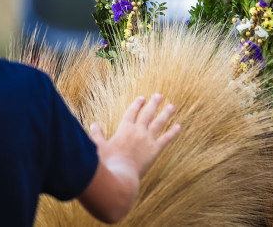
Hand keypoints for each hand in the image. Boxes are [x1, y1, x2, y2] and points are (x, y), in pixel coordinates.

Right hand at [79, 94, 180, 221]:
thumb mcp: (99, 147)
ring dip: (165, 114)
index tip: (142, 98)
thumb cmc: (108, 163)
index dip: (137, 104)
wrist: (121, 176)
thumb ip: (97, 135)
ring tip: (172, 106)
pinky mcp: (155, 150)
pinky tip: (179, 127)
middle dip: (153, 104)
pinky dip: (173, 133)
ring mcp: (148, 140)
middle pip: (147, 114)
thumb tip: (93, 125)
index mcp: (124, 128)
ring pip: (159, 123)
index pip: (132, 112)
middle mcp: (138, 131)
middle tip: (159, 95)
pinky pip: (166, 139)